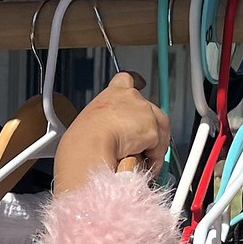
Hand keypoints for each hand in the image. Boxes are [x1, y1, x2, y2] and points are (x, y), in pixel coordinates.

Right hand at [54, 73, 169, 195]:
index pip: (126, 79)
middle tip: (140, 143)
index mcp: (112, 94)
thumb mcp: (90, 123)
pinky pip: (159, 147)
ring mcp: (144, 112)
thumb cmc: (83, 140)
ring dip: (152, 144)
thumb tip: (109, 137)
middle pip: (150, 108)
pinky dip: (154, 157)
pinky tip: (144, 164)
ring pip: (159, 128)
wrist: (90, 146)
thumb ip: (104, 122)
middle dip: (148, 126)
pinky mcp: (152, 129)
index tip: (140, 83)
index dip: (136, 82)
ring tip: (142, 159)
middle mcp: (131, 97)